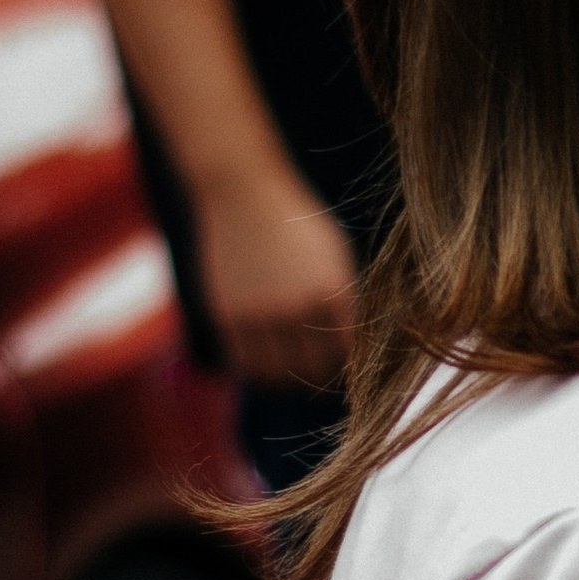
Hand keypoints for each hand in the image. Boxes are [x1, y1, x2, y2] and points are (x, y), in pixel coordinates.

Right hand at [193, 167, 357, 388]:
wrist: (243, 194)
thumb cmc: (294, 223)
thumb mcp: (334, 253)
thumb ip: (342, 297)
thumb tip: (350, 342)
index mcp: (333, 290)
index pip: (347, 353)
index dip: (347, 372)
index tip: (346, 378)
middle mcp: (298, 305)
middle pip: (313, 368)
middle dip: (320, 382)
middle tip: (320, 385)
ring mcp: (260, 311)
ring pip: (278, 373)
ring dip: (287, 382)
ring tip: (292, 379)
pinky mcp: (228, 313)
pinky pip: (244, 362)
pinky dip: (256, 373)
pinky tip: (264, 369)